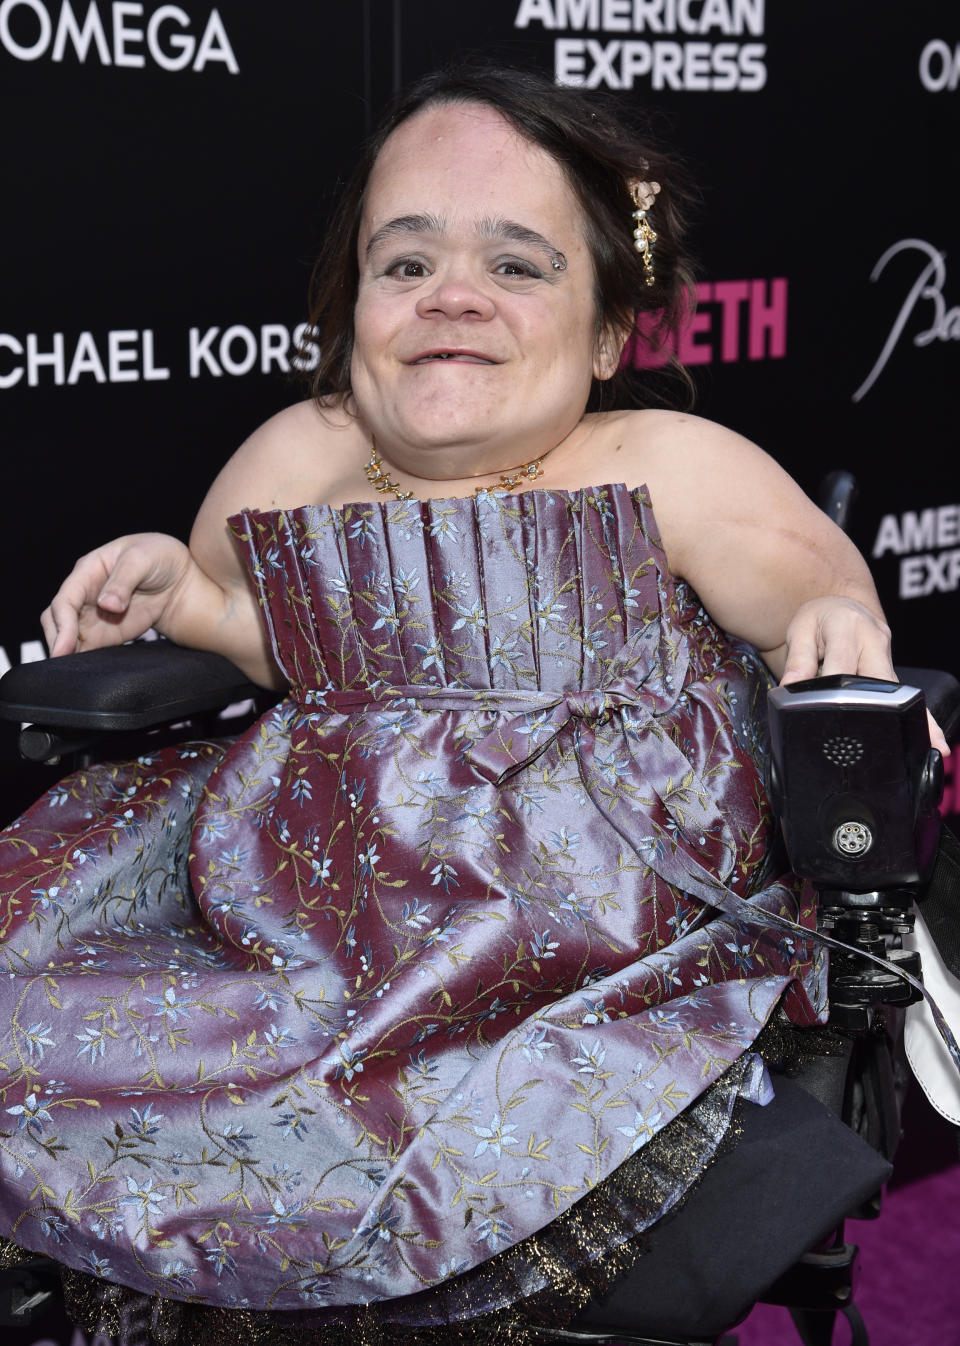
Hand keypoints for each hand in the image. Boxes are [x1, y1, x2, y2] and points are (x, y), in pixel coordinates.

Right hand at [41, 533, 191, 656]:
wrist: (179, 577)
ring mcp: (94, 615)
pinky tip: (86, 671)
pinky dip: (83, 659)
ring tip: (72, 672)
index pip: (65, 600)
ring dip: (67, 653)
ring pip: (68, 637)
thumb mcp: (142, 559)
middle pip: (57, 620)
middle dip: (58, 641)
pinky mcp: (106, 632)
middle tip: (64, 663)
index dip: (62, 624)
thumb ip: (124, 581)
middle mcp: (85, 595)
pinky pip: (87, 648)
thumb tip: (107, 605)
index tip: (65, 646)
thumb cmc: (157, 556)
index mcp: (87, 572)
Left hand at [780, 594, 949, 755]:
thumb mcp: (800, 630)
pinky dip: (921, 719)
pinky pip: (907, 697)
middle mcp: (874, 640)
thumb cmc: (819, 619)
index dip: (832, 689)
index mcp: (848, 627)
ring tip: (925, 745)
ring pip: (897, 691)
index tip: (823, 710)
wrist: (841, 605)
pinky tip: (932, 741)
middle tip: (868, 735)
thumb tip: (791, 687)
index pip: (841, 664)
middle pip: (876, 679)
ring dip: (907, 717)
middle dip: (873, 707)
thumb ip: (797, 659)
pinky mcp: (891, 671)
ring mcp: (887, 656)